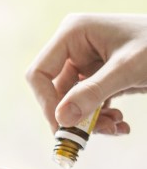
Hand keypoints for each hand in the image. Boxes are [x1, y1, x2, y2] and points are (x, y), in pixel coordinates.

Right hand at [26, 12, 146, 133]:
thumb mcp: (128, 70)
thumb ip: (94, 92)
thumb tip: (61, 119)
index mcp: (73, 33)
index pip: (40, 73)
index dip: (47, 103)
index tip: (64, 127)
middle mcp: (74, 47)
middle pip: (56, 92)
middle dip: (76, 116)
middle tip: (95, 135)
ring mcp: (86, 62)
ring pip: (73, 103)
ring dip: (91, 121)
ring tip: (117, 127)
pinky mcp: (99, 76)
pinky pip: (89, 104)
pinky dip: (102, 118)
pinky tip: (121, 125)